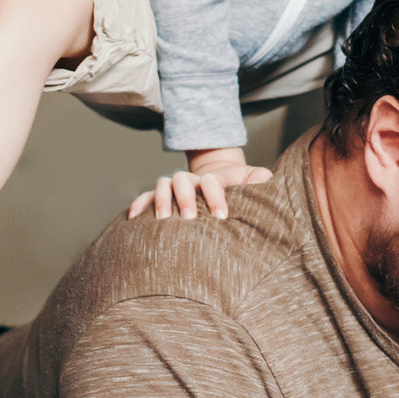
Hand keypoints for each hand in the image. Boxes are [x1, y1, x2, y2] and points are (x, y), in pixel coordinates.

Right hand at [128, 147, 271, 219]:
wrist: (215, 179)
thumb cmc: (235, 186)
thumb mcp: (249, 180)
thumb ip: (258, 178)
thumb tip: (266, 178)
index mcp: (210, 177)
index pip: (210, 181)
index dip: (215, 196)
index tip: (222, 216)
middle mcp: (189, 180)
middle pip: (182, 181)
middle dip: (186, 199)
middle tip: (190, 219)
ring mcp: (172, 187)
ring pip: (161, 186)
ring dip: (161, 200)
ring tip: (163, 220)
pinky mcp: (159, 197)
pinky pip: (144, 197)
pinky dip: (138, 204)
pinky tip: (132, 218)